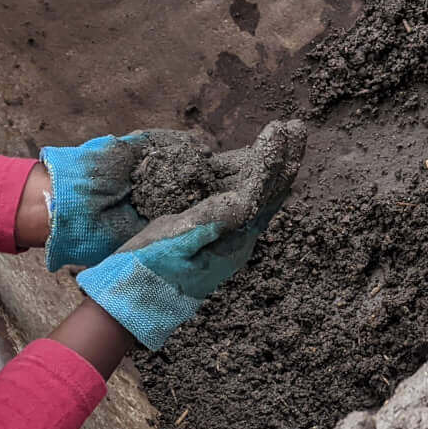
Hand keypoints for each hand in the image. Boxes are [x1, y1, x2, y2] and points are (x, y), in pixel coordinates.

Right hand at [75, 119, 307, 349]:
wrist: (131, 303)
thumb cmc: (145, 271)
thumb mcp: (172, 244)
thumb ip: (207, 223)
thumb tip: (243, 201)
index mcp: (232, 239)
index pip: (263, 191)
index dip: (274, 158)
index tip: (282, 128)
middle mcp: (239, 240)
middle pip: (272, 193)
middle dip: (284, 158)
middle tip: (296, 125)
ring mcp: (231, 240)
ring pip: (263, 198)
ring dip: (275, 167)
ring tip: (286, 138)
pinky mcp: (218, 239)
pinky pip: (246, 205)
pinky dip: (256, 181)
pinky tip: (259, 172)